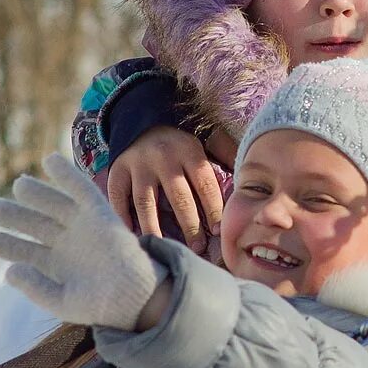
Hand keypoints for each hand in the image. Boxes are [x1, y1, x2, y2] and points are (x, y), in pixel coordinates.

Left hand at [0, 154, 167, 330]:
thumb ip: (35, 288)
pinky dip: (66, 174)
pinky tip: (50, 160)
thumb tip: (10, 271)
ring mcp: (81, 225)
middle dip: (14, 215)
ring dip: (35, 193)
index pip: (24, 251)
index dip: (7, 244)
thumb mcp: (62, 302)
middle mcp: (65, 242)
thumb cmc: (100, 304)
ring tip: (18, 186)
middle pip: (34, 222)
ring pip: (52, 204)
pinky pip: (81, 189)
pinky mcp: (99, 212)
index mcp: (54, 264)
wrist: (134, 294)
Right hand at [107, 126, 225, 252]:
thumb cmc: (182, 138)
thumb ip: (226, 156)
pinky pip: (119, 197)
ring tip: (164, 248)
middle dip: (190, 226)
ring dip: (155, 228)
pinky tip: (132, 235)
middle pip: (178, 197)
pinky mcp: (117, 171)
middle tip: (197, 248)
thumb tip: (249, 178)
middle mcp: (163, 157)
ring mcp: (138, 165)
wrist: (143, 119)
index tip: (219, 231)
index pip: (205, 184)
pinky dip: (123, 218)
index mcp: (189, 150)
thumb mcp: (207, 139)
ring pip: (146, 202)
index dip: (213, 209)